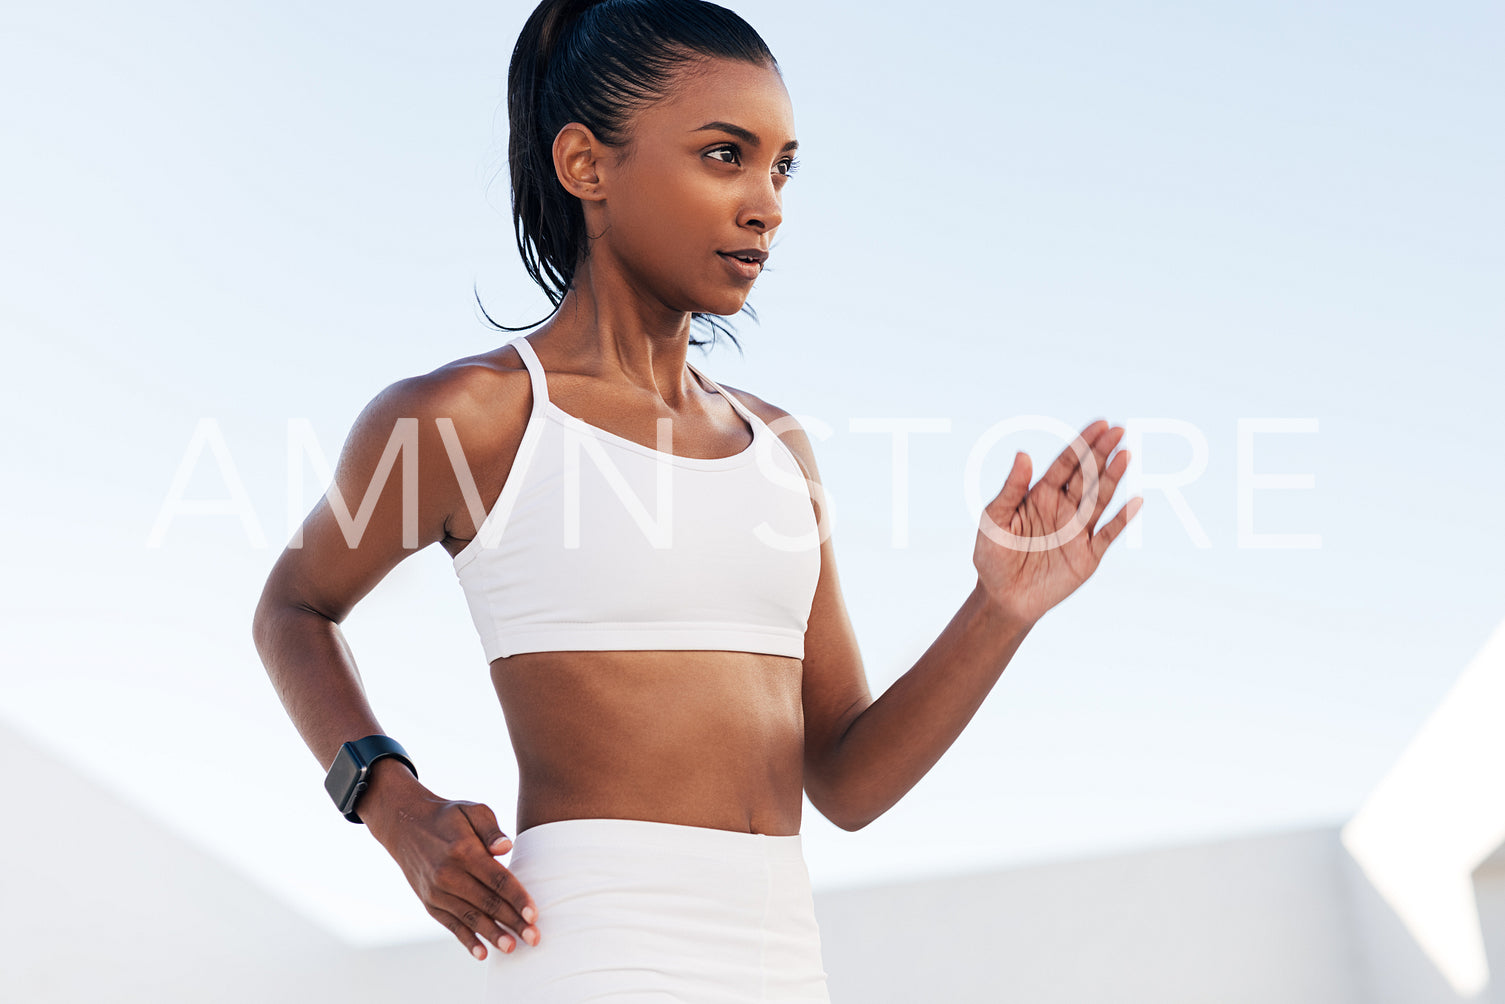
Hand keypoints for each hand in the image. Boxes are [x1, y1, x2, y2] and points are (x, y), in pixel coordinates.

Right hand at [362, 775, 540, 960]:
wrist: (405, 825)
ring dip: (492, 935)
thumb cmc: (448, 816)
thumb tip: (506, 848)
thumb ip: (491, 829)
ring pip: (470, 918)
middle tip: (534, 938)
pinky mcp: (429, 903)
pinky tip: (482, 953)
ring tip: (512, 948)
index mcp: (463, 851)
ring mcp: (436, 891)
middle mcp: (448, 874)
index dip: (517, 898)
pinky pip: (450, 925)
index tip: (535, 915)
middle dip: (513, 922)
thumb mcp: (471, 810)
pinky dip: (466, 940)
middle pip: (487, 903)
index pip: (497, 880)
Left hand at [973, 419, 1142, 626]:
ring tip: (1126, 454)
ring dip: (1113, 477)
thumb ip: (1010, 489)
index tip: (1101, 424)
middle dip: (1102, 453)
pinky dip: (1122, 519)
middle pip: (1087, 476)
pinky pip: (1108, 534)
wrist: (1002, 597)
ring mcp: (1078, 530)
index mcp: (1041, 495)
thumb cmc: (993, 556)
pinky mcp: (1088, 555)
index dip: (1082, 444)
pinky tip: (1135, 500)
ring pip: (1100, 499)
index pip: (1066, 464)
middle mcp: (1064, 508)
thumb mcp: (994, 519)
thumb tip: (1023, 454)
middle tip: (1119, 430)